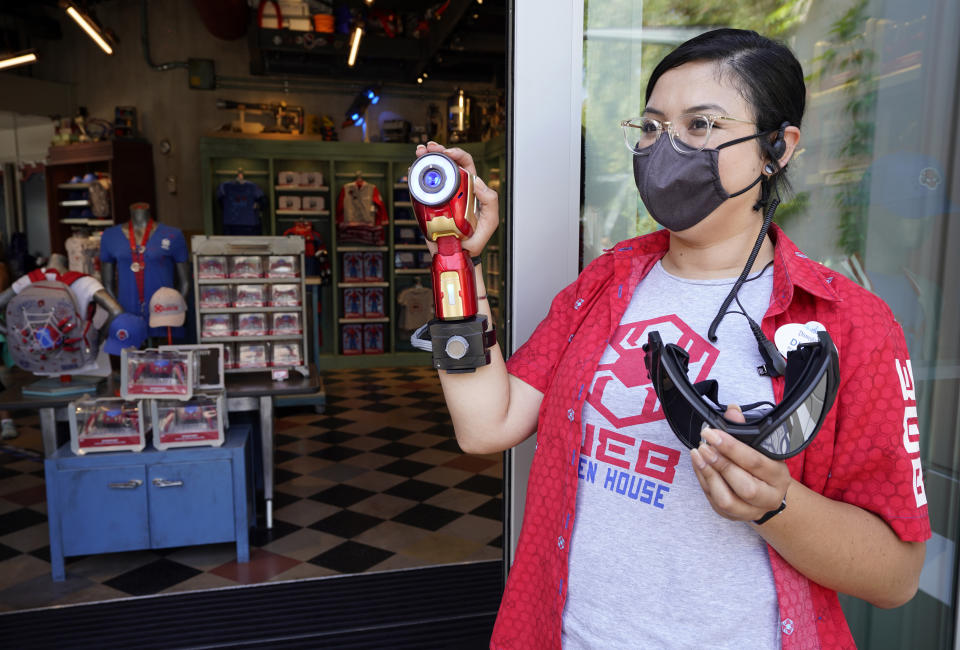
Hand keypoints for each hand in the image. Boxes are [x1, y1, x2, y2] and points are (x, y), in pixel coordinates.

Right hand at [414, 141, 499, 257]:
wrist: (458, 255)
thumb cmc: (476, 239)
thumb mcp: (490, 220)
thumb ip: (490, 201)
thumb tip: (476, 181)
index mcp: (469, 188)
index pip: (465, 164)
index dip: (457, 155)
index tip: (447, 153)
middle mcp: (454, 189)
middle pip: (446, 164)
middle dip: (437, 151)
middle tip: (429, 147)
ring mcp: (440, 197)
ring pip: (432, 173)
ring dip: (425, 160)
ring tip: (419, 152)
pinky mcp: (427, 206)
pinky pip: (420, 190)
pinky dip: (415, 178)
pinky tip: (411, 169)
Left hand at [690, 404, 791, 522]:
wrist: (768, 493)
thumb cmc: (762, 464)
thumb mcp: (761, 446)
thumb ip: (745, 429)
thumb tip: (732, 411)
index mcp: (779, 476)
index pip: (755, 462)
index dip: (731, 447)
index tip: (712, 433)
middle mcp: (769, 497)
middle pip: (745, 486)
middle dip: (721, 464)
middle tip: (704, 446)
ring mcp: (751, 510)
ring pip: (727, 500)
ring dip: (708, 475)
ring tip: (698, 454)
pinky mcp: (734, 516)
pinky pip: (714, 502)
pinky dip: (703, 482)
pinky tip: (698, 465)